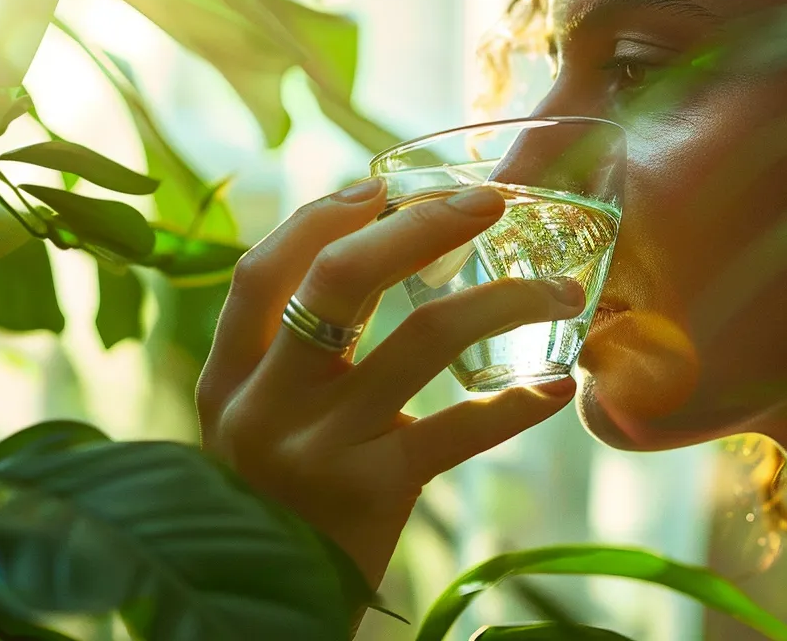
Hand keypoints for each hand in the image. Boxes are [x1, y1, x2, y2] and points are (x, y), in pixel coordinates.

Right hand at [196, 178, 584, 586]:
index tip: (381, 187)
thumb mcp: (261, 425)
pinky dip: (515, 405)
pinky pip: (458, 430)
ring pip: (419, 337)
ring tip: (558, 292)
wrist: (275, 613)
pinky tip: (555, 385)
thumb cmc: (286, 506)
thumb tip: (375, 253)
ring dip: (502, 301)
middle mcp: (262, 406)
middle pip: (339, 281)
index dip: (321, 216)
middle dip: (421, 227)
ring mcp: (317, 447)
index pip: (262, 271)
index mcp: (228, 381)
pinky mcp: (373, 489)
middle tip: (485, 203)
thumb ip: (293, 358)